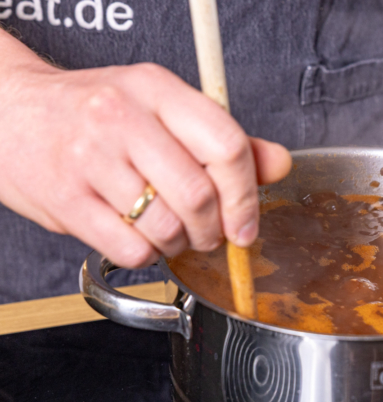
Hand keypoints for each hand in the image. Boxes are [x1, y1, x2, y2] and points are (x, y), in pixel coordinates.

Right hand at [0, 32, 291, 268]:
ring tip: (171, 230)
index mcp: (157, 89)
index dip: (247, 196)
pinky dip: (147, 254)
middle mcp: (122, 117)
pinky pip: (131, 248)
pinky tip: (138, 234)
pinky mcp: (65, 198)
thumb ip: (223, 139)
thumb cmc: (96, 112)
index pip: (226, 145)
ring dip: (180, 243)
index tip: (246, 224)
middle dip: (214, 230)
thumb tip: (279, 165)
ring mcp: (89, 157)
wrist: (11, 111)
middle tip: (209, 234)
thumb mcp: (162, 108)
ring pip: (166, 227)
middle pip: (199, 195)